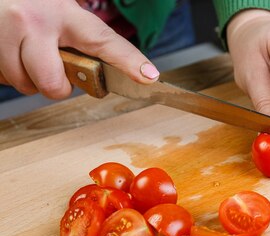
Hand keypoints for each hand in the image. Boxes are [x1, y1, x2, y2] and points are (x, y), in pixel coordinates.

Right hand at [0, 0, 158, 98]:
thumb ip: (85, 36)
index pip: (102, 41)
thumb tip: (131, 71)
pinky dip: (10, 72)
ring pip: (24, 84)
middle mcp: (33, 21)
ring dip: (29, 79)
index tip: (148, 77)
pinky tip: (12, 53)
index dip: (127, 61)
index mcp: (63, 13)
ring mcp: (4, 33)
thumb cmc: (34, 3)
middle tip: (56, 70)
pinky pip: (3, 78)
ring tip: (30, 55)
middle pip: (51, 83)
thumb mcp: (64, 10)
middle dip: (56, 86)